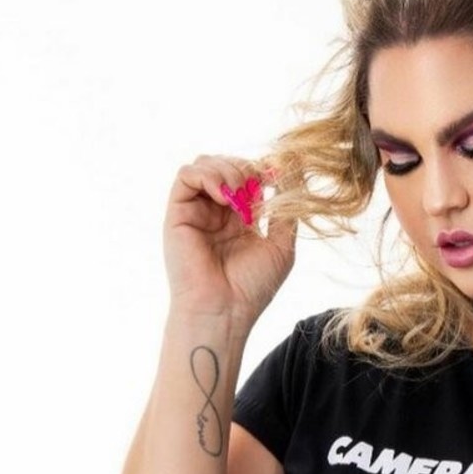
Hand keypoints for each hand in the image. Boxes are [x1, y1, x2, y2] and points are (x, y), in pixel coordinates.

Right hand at [162, 154, 296, 327]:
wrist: (224, 310)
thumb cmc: (252, 287)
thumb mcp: (282, 245)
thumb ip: (286, 210)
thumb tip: (294, 170)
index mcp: (239, 218)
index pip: (247, 175)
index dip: (261, 170)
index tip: (276, 177)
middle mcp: (215, 211)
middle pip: (226, 164)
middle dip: (245, 168)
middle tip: (256, 189)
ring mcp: (196, 211)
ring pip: (206, 163)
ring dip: (228, 170)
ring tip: (239, 195)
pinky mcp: (178, 213)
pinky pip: (186, 174)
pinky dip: (207, 175)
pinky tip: (223, 196)